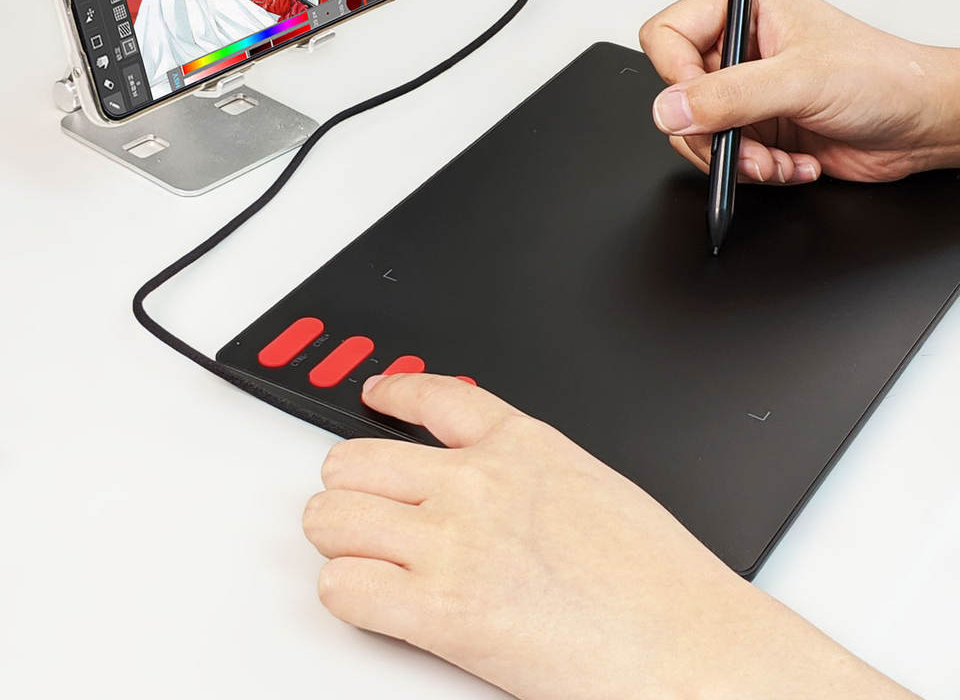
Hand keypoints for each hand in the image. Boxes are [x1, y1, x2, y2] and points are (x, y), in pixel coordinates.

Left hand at [303, 373, 915, 698]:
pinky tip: (374, 598)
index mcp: (519, 444)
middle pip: (354, 460)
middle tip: (363, 507)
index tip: (375, 396)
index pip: (431, 394)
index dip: (390, 392)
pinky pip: (343, 588)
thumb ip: (528, 472)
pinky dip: (348, 594)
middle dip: (351, 486)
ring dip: (340, 538)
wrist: (689, 642)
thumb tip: (490, 479)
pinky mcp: (440, 610)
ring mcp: (451, 541)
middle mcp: (474, 482)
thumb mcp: (591, 484)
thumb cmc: (659, 577)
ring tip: (363, 554)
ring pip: (332, 518)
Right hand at [640, 0, 959, 183]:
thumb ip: (728, 96)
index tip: (702, 106)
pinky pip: (723, 158)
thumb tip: (670, 108)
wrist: (923, 125)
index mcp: (747, 7)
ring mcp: (746, 91)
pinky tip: (791, 163)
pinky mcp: (755, 128)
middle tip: (747, 143)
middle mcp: (742, 47)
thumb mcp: (801, 80)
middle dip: (713, 132)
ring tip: (776, 160)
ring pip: (696, 134)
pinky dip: (754, 171)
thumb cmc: (885, 78)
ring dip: (736, 158)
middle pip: (677, 95)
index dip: (675, 76)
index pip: (668, 36)